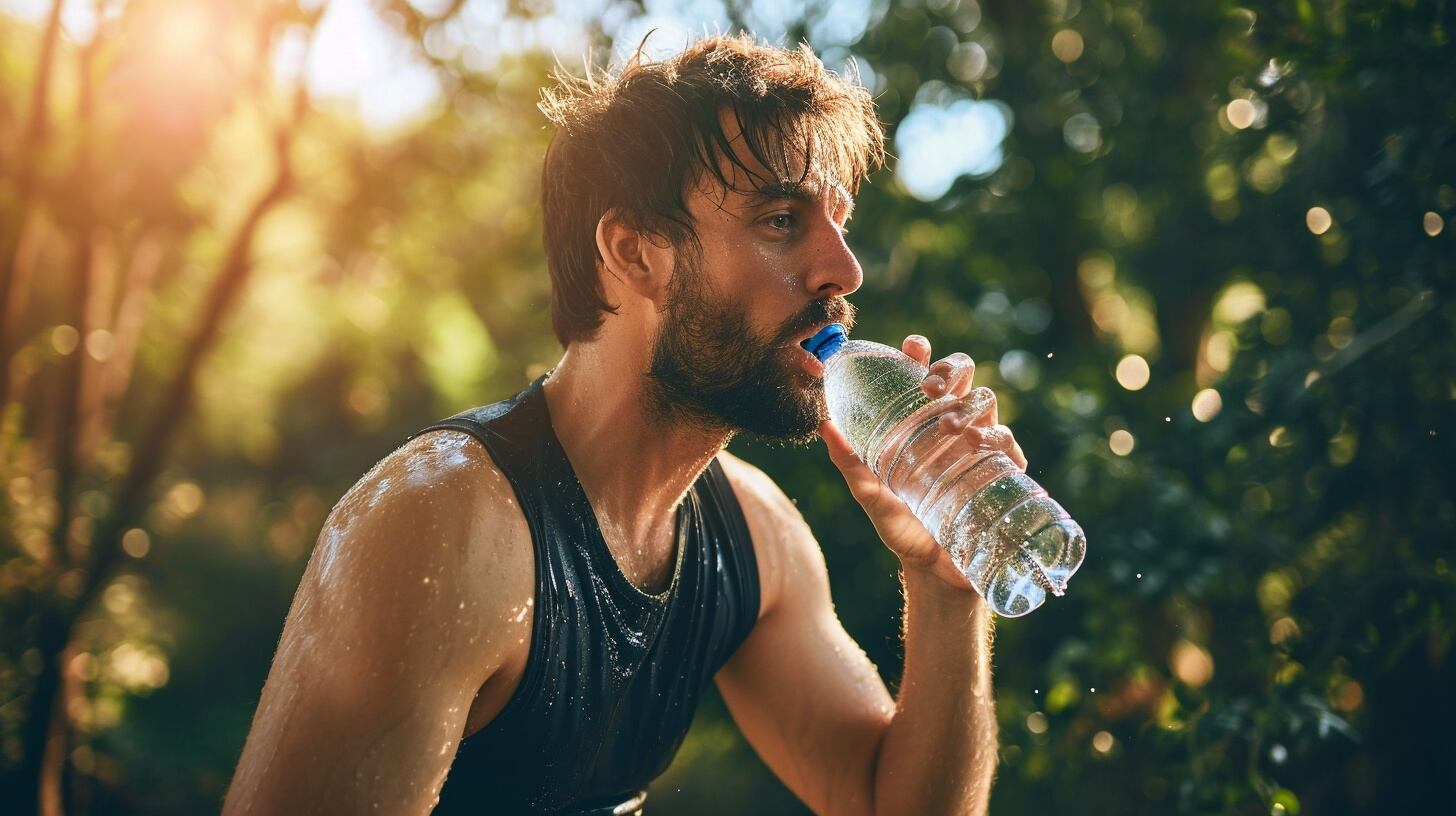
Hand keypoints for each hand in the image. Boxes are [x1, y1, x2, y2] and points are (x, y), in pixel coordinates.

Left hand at [819, 334, 1027, 591]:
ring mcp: (982, 449)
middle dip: (951, 371)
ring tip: (949, 428)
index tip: (913, 346)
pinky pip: (1008, 444)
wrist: (935, 574)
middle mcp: (954, 429)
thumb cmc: (904, 529)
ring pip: (986, 404)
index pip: (927, 378)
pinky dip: (997, 438)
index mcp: (923, 426)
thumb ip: (849, 464)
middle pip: (963, 380)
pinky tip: (981, 447)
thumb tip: (824, 426)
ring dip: (969, 407)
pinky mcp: (1005, 474)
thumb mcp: (872, 496)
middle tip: (930, 387)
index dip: (922, 356)